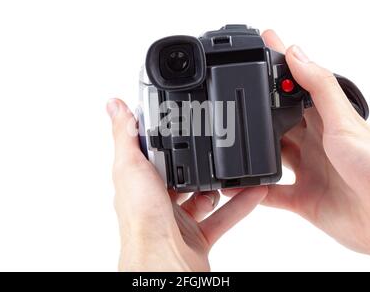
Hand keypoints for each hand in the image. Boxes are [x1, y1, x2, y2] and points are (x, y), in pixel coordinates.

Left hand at [107, 98, 266, 270]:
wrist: (163, 265)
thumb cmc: (142, 222)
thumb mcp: (131, 168)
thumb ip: (126, 136)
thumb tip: (114, 104)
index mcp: (139, 183)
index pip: (151, 153)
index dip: (164, 136)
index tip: (180, 118)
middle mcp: (156, 201)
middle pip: (180, 175)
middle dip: (196, 160)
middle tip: (216, 141)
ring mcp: (178, 220)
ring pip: (204, 196)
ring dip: (221, 182)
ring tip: (237, 165)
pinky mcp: (198, 236)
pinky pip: (224, 216)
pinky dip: (242, 204)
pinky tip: (256, 190)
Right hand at [255, 30, 369, 260]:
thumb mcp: (344, 121)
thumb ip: (319, 88)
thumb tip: (296, 54)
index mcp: (327, 120)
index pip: (296, 89)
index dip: (277, 71)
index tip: (258, 49)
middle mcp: (314, 143)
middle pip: (278, 124)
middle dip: (257, 114)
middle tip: (232, 100)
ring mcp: (307, 171)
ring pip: (271, 157)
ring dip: (253, 151)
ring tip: (230, 141)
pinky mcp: (301, 199)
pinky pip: (271, 193)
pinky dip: (254, 189)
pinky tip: (238, 185)